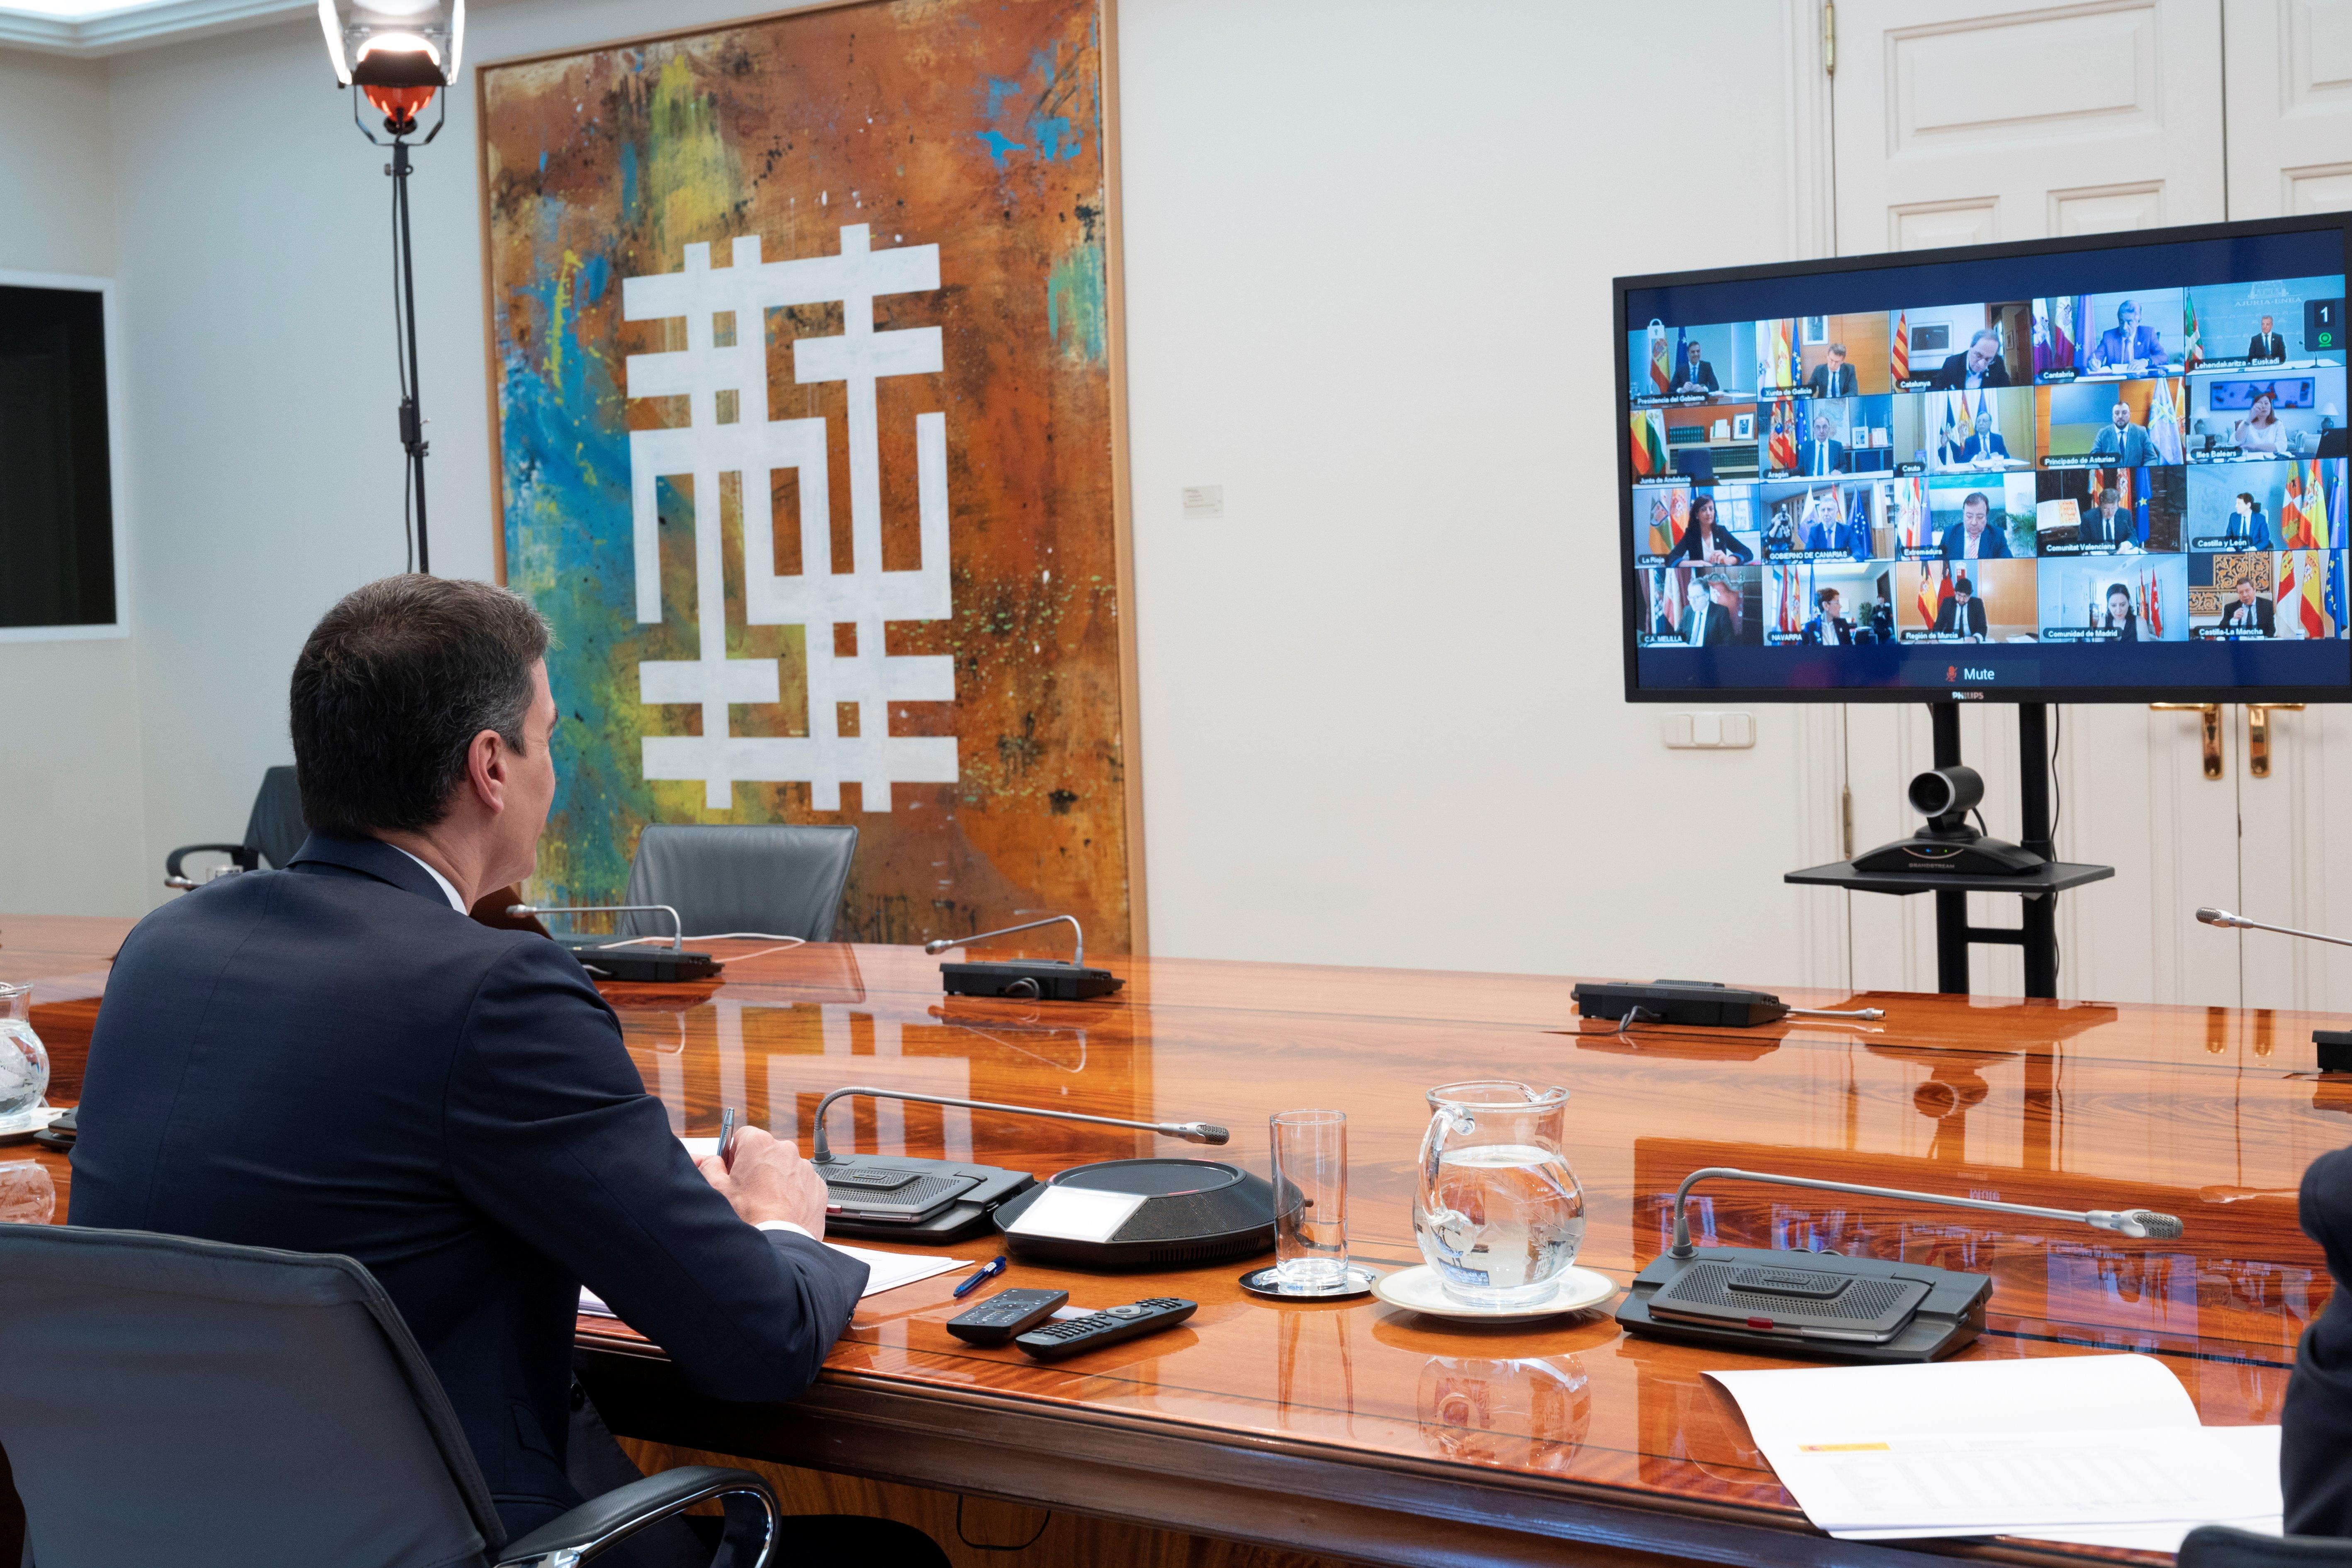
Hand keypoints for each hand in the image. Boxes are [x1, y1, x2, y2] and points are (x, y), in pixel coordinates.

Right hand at [697, 1126, 828, 1237]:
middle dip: (756, 1166)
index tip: (733, 1169)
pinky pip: (801, 1183)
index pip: (742, 1136)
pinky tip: (782, 1210)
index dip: (735, 1154)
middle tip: (747, 1190)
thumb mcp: (717, 1189)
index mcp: (759, 1143)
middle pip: (765, 1152)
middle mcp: (785, 1150)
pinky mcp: (817, 1185)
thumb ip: (710, 1167)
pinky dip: (793, 1193)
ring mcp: (804, 1167)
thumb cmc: (750, 1217)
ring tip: (765, 1204)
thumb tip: (710, 1161)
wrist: (780, 1241)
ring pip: (785, 1168)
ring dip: (776, 1180)